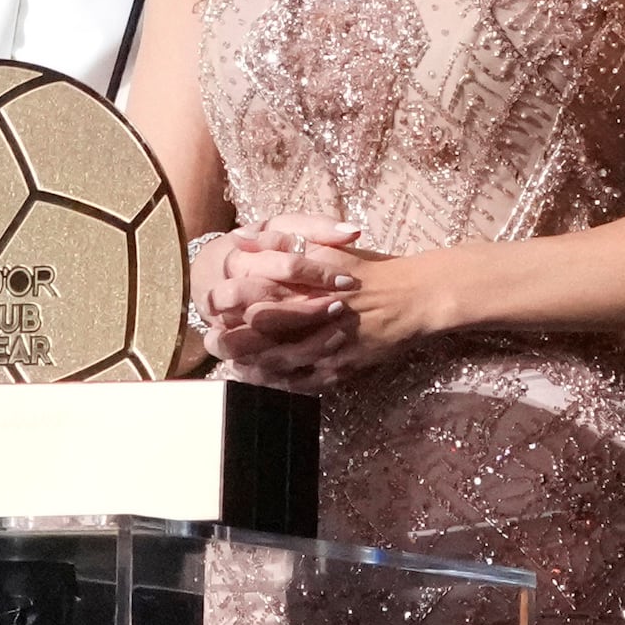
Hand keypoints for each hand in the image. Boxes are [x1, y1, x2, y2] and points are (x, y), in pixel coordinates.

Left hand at [201, 212, 460, 388]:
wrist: (413, 296)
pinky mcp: (343, 367)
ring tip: (233, 364)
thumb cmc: (366, 270)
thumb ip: (281, 246)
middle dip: (233, 343)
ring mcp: (329, 347)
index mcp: (306, 289)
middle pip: (262, 338)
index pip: (255, 305)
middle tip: (213, 344)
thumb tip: (240, 239)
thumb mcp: (324, 250)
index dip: (229, 312)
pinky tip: (266, 380)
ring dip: (253, 367)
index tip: (211, 313)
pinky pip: (306, 383)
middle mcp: (315, 320)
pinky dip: (282, 384)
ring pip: (280, 364)